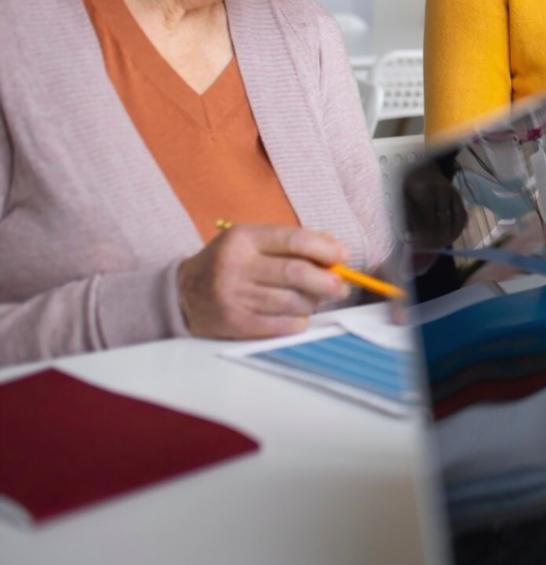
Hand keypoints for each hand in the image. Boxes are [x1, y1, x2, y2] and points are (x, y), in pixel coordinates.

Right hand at [177, 225, 347, 338]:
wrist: (182, 293)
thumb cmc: (229, 263)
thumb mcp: (251, 241)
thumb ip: (290, 243)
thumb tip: (334, 249)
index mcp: (243, 239)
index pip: (294, 240)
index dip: (325, 248)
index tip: (343, 255)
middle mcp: (236, 266)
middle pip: (296, 273)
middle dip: (327, 281)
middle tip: (341, 286)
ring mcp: (233, 296)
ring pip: (292, 301)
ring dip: (313, 302)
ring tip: (316, 300)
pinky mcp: (234, 323)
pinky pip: (280, 325)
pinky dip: (298, 321)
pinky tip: (298, 315)